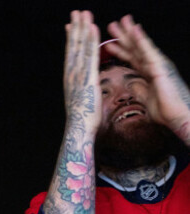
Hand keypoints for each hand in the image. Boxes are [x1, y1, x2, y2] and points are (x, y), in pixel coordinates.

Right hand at [63, 10, 101, 132]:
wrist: (79, 128)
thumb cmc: (82, 119)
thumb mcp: (81, 100)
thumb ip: (82, 89)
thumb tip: (84, 85)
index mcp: (70, 79)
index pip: (71, 54)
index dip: (71, 39)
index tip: (71, 26)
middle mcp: (71, 74)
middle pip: (73, 47)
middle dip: (75, 28)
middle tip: (76, 12)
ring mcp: (78, 74)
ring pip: (80, 47)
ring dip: (82, 28)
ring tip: (83, 13)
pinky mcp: (88, 77)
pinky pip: (90, 55)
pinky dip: (91, 40)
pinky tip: (93, 27)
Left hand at [106, 15, 189, 139]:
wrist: (178, 117)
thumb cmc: (166, 110)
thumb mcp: (146, 99)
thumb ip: (139, 89)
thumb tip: (131, 82)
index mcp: (149, 73)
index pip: (132, 58)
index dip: (121, 50)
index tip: (110, 42)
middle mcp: (154, 66)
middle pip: (135, 49)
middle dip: (123, 37)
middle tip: (112, 25)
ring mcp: (158, 64)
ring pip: (141, 46)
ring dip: (130, 33)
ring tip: (121, 21)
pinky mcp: (161, 66)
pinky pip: (148, 51)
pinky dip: (140, 39)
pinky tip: (133, 29)